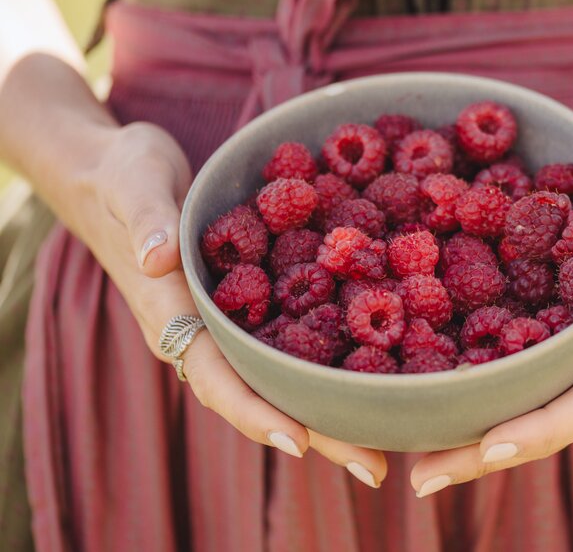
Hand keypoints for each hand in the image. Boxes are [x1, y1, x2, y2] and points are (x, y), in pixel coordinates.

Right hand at [71, 122, 387, 487]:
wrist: (122, 170)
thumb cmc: (122, 177)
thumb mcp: (134, 186)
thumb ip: (145, 220)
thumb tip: (156, 257)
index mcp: (174, 317)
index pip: (215, 377)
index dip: (255, 412)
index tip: (300, 441)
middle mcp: (207, 331)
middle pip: (263, 393)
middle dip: (316, 432)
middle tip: (375, 468)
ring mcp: (231, 320)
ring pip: (283, 374)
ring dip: (331, 407)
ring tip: (386, 436)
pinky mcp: (252, 300)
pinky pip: (292, 336)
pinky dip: (330, 358)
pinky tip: (377, 368)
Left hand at [409, 139, 572, 497]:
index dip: (541, 429)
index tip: (487, 447)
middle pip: (553, 423)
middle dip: (489, 453)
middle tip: (422, 477)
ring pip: (535, 412)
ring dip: (478, 440)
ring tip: (418, 462)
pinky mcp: (567, 347)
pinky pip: (526, 382)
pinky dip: (484, 400)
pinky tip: (435, 407)